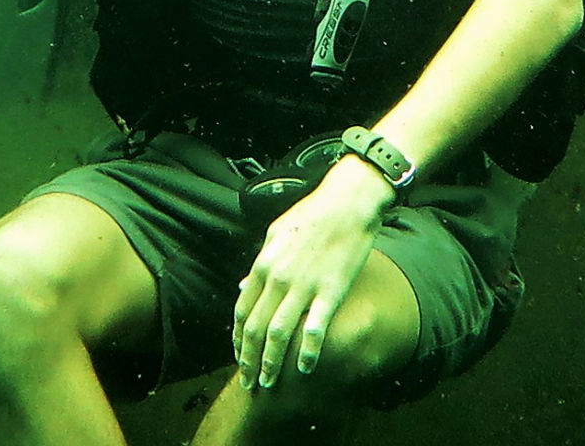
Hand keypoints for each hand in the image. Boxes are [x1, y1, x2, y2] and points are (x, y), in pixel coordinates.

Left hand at [233, 158, 390, 389]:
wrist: (347, 201)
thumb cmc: (312, 214)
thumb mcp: (275, 234)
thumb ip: (259, 264)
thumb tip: (243, 286)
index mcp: (263, 264)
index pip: (242, 311)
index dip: (237, 340)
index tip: (238, 358)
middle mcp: (278, 278)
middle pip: (255, 328)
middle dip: (248, 360)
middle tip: (248, 383)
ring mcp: (304, 286)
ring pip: (279, 333)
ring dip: (271, 363)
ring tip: (268, 383)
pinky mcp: (331, 290)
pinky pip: (314, 328)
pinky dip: (307, 352)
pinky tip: (304, 368)